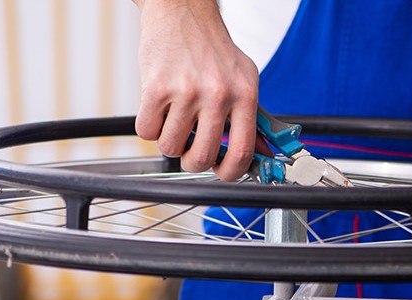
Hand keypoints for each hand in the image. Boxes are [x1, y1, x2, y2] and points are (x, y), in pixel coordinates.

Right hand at [133, 0, 260, 180]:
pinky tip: (159, 111)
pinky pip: (147, 131)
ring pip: (170, 147)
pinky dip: (150, 127)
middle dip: (194, 162)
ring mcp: (186, 91)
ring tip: (175, 122)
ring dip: (169, 142)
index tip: (222, 171)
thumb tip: (263, 154)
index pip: (243, 150)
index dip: (231, 172)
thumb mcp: (244, 79)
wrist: (183, 12)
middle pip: (202, 156)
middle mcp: (218, 93)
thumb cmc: (214, 49)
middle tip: (191, 151)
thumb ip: (253, 118)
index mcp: (244, 94)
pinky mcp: (156, 87)